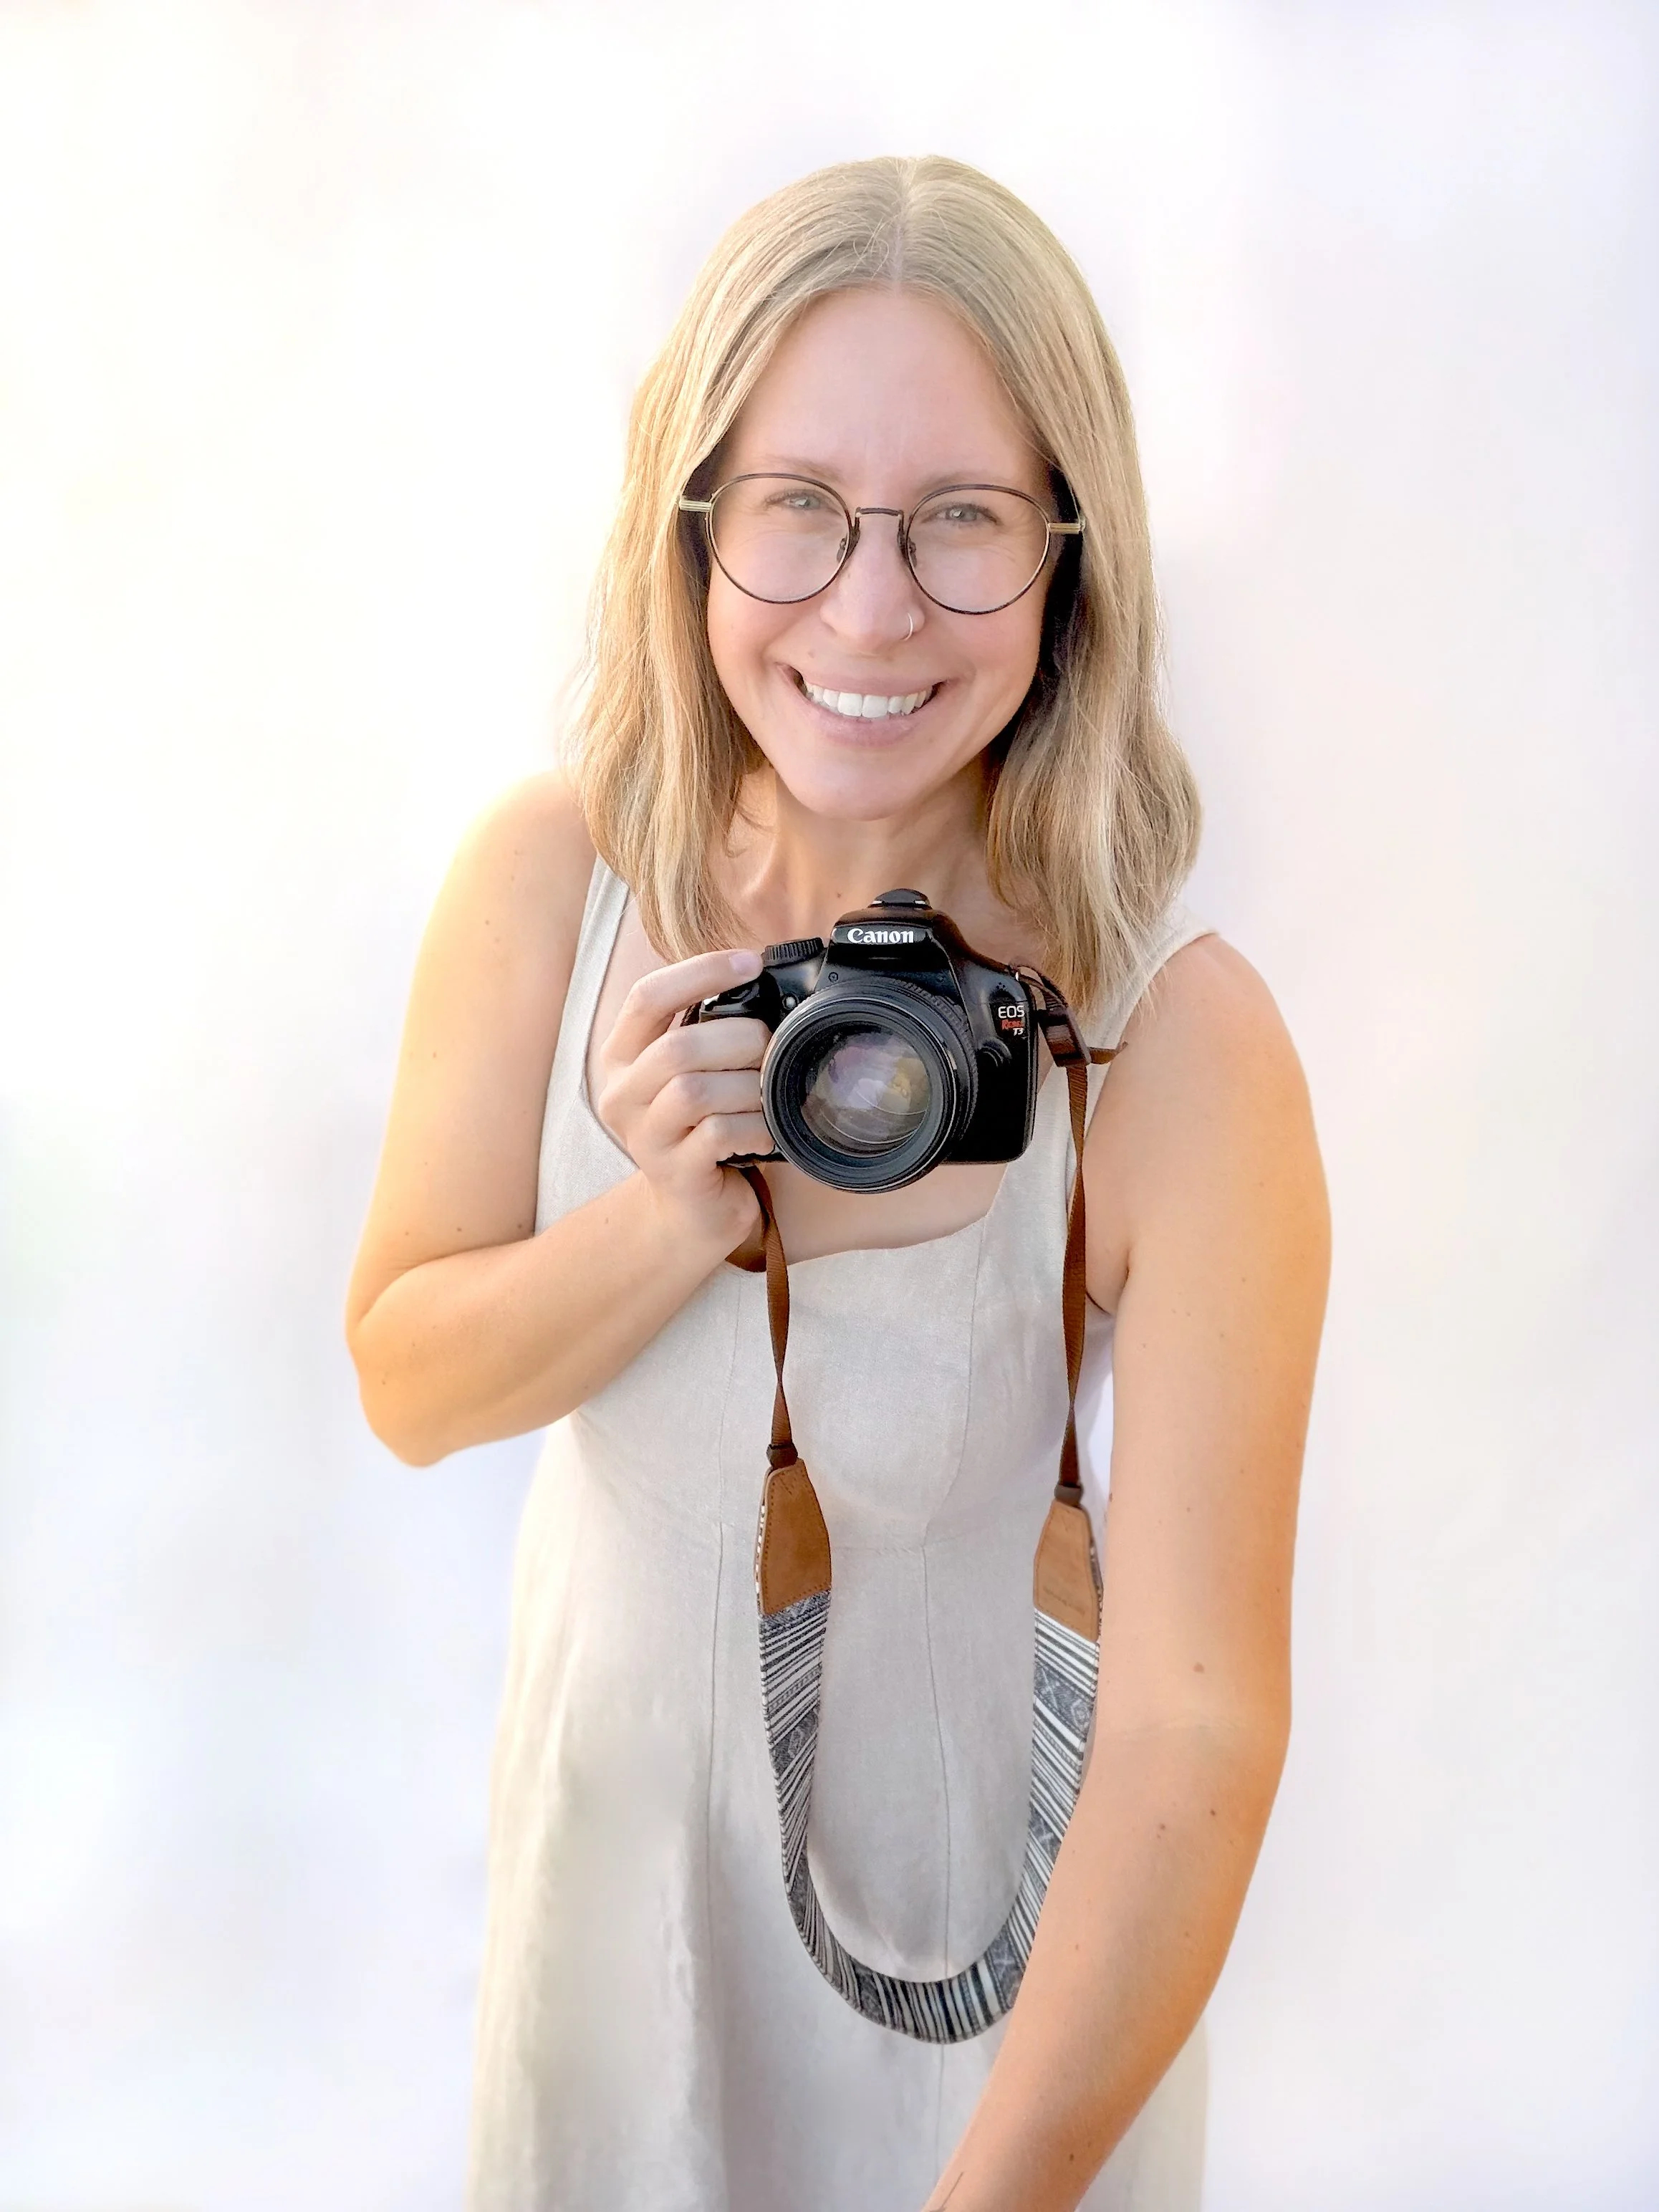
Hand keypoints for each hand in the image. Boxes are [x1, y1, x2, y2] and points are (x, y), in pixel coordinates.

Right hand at [591, 947, 771, 1248]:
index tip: (748, 961)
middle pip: (677, 1047)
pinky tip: (762, 1130)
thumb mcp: (691, 1073)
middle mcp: (623, 1095)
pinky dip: (752, 1126)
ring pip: (695, 1091)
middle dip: (739, 1039)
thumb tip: (759, 980)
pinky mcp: (674, 1174)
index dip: (699, 972)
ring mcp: (645, 1137)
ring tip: (765, 1093)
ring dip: (747, 1087)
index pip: (647, 998)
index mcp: (623, 1058)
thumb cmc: (700, 1129)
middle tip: (768, 1049)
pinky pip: (717, 1134)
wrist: (690, 1211)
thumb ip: (706, 1032)